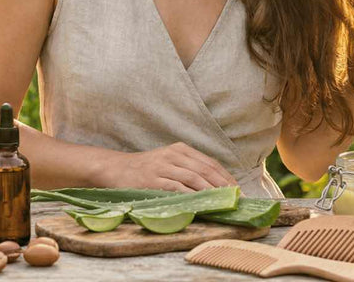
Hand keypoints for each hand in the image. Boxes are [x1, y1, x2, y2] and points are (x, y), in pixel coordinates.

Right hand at [101, 142, 238, 191]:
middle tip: (235, 198)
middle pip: (205, 170)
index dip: (225, 176)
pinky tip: (200, 203)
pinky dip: (190, 196)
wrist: (115, 169)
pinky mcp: (153, 180)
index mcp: (180, 149)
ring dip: (210, 191)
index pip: (209, 163)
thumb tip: (214, 185)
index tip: (238, 189)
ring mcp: (162, 167)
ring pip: (193, 179)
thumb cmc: (145, 169)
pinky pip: (175, 188)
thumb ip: (188, 169)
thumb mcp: (168, 161)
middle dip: (223, 185)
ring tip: (223, 202)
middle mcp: (173, 155)